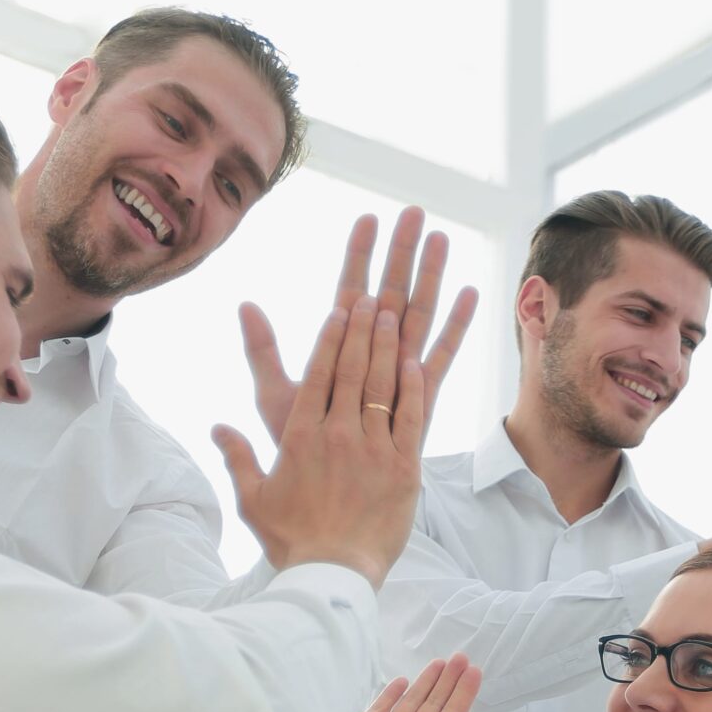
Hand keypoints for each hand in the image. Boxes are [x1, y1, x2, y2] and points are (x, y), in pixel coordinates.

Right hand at [215, 296, 427, 584]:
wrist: (331, 575)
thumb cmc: (290, 540)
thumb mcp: (252, 499)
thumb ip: (237, 458)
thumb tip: (217, 427)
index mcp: (300, 437)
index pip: (316, 377)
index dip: (330, 341)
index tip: (339, 312)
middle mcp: (337, 435)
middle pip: (351, 371)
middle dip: (361, 331)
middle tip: (370, 299)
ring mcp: (372, 449)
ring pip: (381, 387)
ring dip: (386, 347)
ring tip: (392, 316)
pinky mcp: (402, 468)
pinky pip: (411, 418)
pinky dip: (413, 389)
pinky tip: (416, 362)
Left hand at [244, 208, 477, 443]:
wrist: (327, 499)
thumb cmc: (298, 450)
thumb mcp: (274, 397)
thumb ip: (263, 352)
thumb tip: (244, 304)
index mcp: (339, 350)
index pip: (350, 289)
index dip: (358, 254)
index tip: (368, 217)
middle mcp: (373, 355)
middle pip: (390, 291)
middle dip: (401, 252)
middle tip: (415, 212)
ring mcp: (399, 373)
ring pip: (418, 314)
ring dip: (429, 276)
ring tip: (441, 238)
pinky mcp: (420, 398)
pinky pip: (440, 357)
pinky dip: (454, 326)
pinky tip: (467, 294)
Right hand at [317, 655, 482, 711]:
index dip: (464, 693)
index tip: (474, 670)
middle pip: (436, 704)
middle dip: (449, 681)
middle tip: (460, 657)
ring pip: (413, 701)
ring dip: (427, 682)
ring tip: (440, 662)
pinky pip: (383, 705)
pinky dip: (393, 693)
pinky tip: (404, 680)